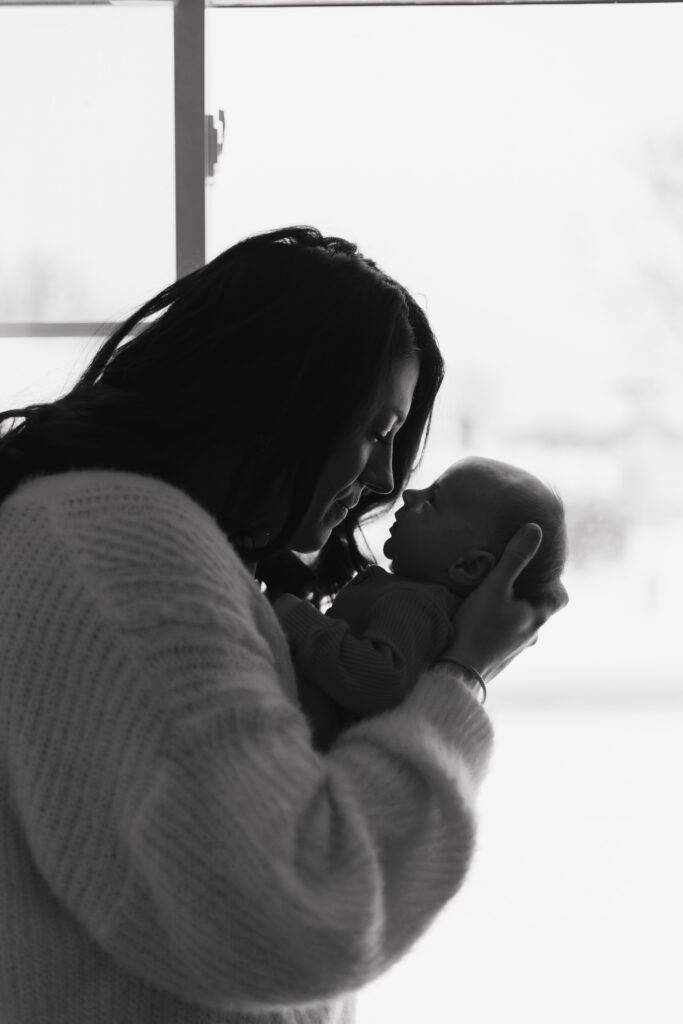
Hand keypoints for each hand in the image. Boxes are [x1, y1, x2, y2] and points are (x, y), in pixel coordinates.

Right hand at [440, 523, 567, 681]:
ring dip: (510, 610)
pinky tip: (478, 618)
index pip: (560, 597)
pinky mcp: (496, 658)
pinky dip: (497, 624)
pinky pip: (503, 635)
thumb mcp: (494, 587)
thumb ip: (514, 558)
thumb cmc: (478, 627)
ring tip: (491, 595)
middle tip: (510, 577)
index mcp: (536, 618)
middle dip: (526, 593)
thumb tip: (535, 528)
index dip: (553, 582)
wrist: (456, 672)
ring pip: (519, 623)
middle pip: (537, 609)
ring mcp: (514, 649)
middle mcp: (530, 636)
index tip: (538, 569)